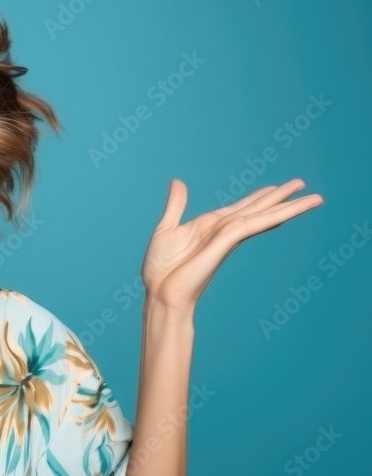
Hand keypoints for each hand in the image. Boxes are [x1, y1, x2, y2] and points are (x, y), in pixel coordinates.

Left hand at [141, 178, 322, 311]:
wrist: (160, 293)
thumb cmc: (160, 269)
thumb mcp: (166, 229)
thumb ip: (176, 205)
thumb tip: (178, 182)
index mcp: (211, 226)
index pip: (242, 208)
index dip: (259, 197)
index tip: (275, 187)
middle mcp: (224, 231)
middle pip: (259, 210)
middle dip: (281, 198)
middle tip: (304, 184)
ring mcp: (227, 237)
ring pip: (263, 217)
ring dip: (289, 206)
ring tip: (314, 198)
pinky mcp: (225, 244)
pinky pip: (251, 225)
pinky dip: (270, 216)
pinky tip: (287, 209)